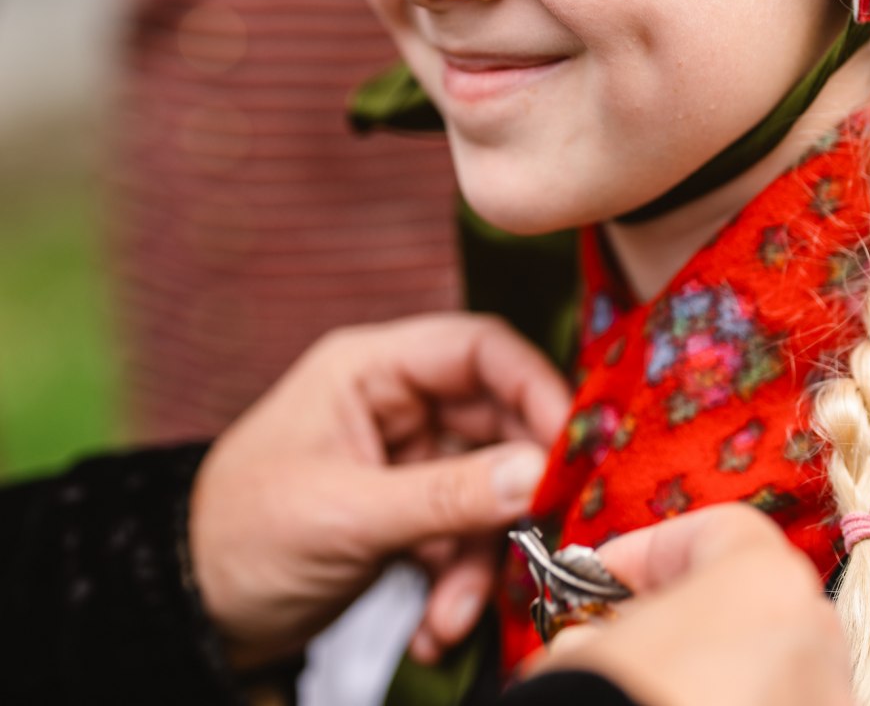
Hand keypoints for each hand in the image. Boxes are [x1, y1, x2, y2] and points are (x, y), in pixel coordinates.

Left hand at [189, 313, 568, 669]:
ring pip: (484, 490)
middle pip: (493, 424)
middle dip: (513, 492)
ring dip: (479, 558)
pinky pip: (460, 535)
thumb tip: (539, 474)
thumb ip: (446, 495)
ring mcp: (403, 460)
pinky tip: (433, 628)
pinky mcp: (405, 514)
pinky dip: (456, 583)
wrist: (188, 609)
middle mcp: (395, 404)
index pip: (477, 349)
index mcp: (371, 369)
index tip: (572, 445)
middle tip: (542, 541)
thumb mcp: (347, 515)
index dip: (533, 386)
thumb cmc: (244, 536)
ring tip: (452, 616)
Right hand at [535, 505, 852, 705]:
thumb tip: (599, 636)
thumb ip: (602, 624)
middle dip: (687, 619)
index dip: (648, 550)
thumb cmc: (612, 702)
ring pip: (775, 678)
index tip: (595, 582)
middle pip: (755, 606)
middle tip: (619, 641)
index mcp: (764, 587)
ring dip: (718, 680)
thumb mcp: (579, 651)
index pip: (719, 532)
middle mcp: (819, 649)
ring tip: (648, 694)